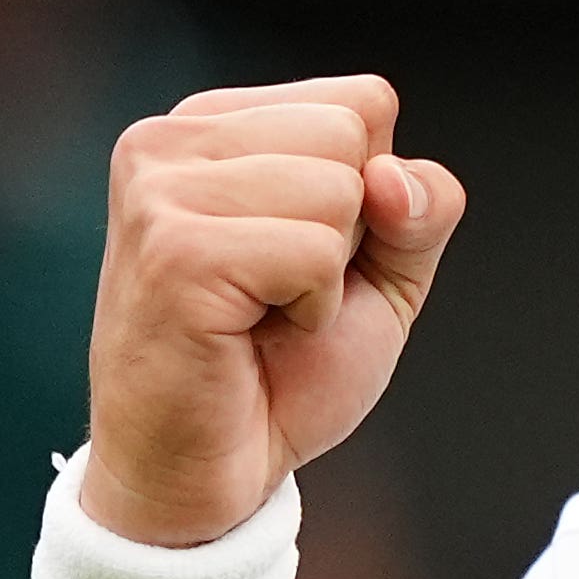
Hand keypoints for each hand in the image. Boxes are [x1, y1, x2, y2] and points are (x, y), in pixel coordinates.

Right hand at [81, 76, 464, 545]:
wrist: (203, 477)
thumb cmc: (280, 372)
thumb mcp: (380, 274)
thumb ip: (418, 206)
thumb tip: (391, 177)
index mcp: (211, 124)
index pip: (364, 101)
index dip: (373, 195)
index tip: (303, 258)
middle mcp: (169, 139)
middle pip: (353, 135)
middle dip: (349, 233)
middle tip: (279, 296)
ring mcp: (160, 191)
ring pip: (338, 190)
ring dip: (326, 277)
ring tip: (261, 315)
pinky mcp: (172, 252)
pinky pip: (312, 253)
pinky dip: (311, 310)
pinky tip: (249, 335)